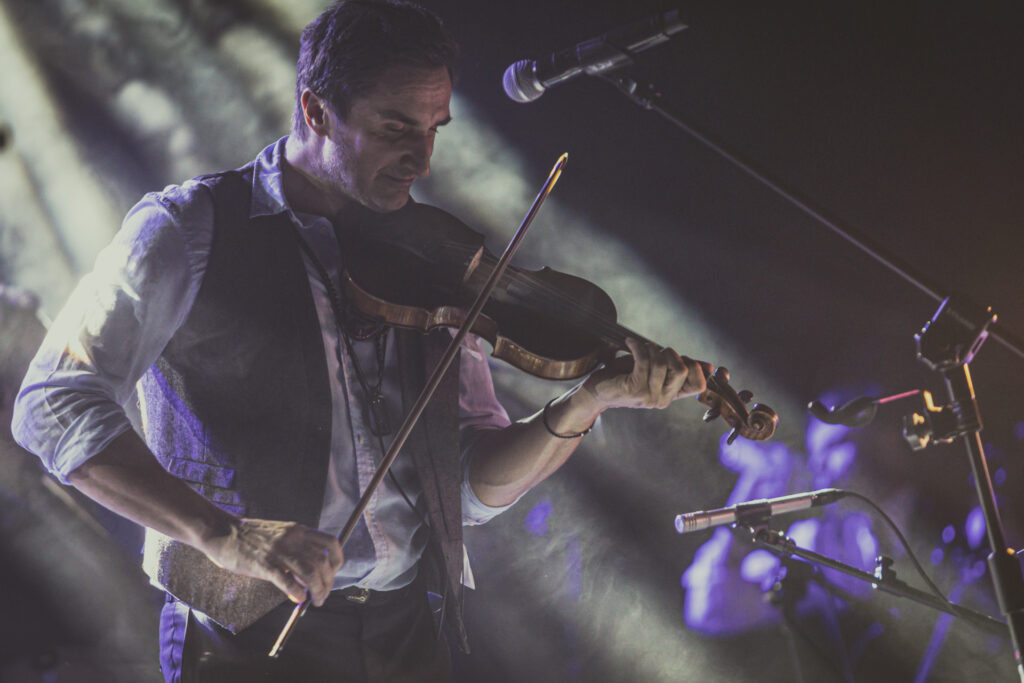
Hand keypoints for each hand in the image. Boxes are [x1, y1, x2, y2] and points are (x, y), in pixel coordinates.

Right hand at [201, 518, 343, 605]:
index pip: (330, 542)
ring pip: (310, 571)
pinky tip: (298, 598)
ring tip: (316, 600)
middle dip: (328, 581)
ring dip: (318, 589)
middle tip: (324, 594)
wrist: (222, 531)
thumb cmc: (250, 537)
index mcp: (298, 530)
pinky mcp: (263, 564)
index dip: (337, 560)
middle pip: (323, 561)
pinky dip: (298, 592)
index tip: (333, 573)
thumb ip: (295, 554)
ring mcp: (278, 550)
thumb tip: (306, 583)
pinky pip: (288, 581)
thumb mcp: (279, 537)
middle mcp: (293, 538)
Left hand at [582, 338, 712, 410]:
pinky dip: (637, 347)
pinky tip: (630, 343)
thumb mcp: (656, 371)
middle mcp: (663, 399)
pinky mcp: (634, 388)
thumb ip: (679, 368)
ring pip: (662, 363)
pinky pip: (644, 361)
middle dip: (670, 353)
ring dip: (651, 349)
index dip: (701, 370)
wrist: (598, 391)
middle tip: (656, 350)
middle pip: (683, 370)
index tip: (691, 359)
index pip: (699, 386)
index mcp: (672, 395)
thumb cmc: (627, 377)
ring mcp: (649, 396)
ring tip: (640, 347)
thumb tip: (709, 367)